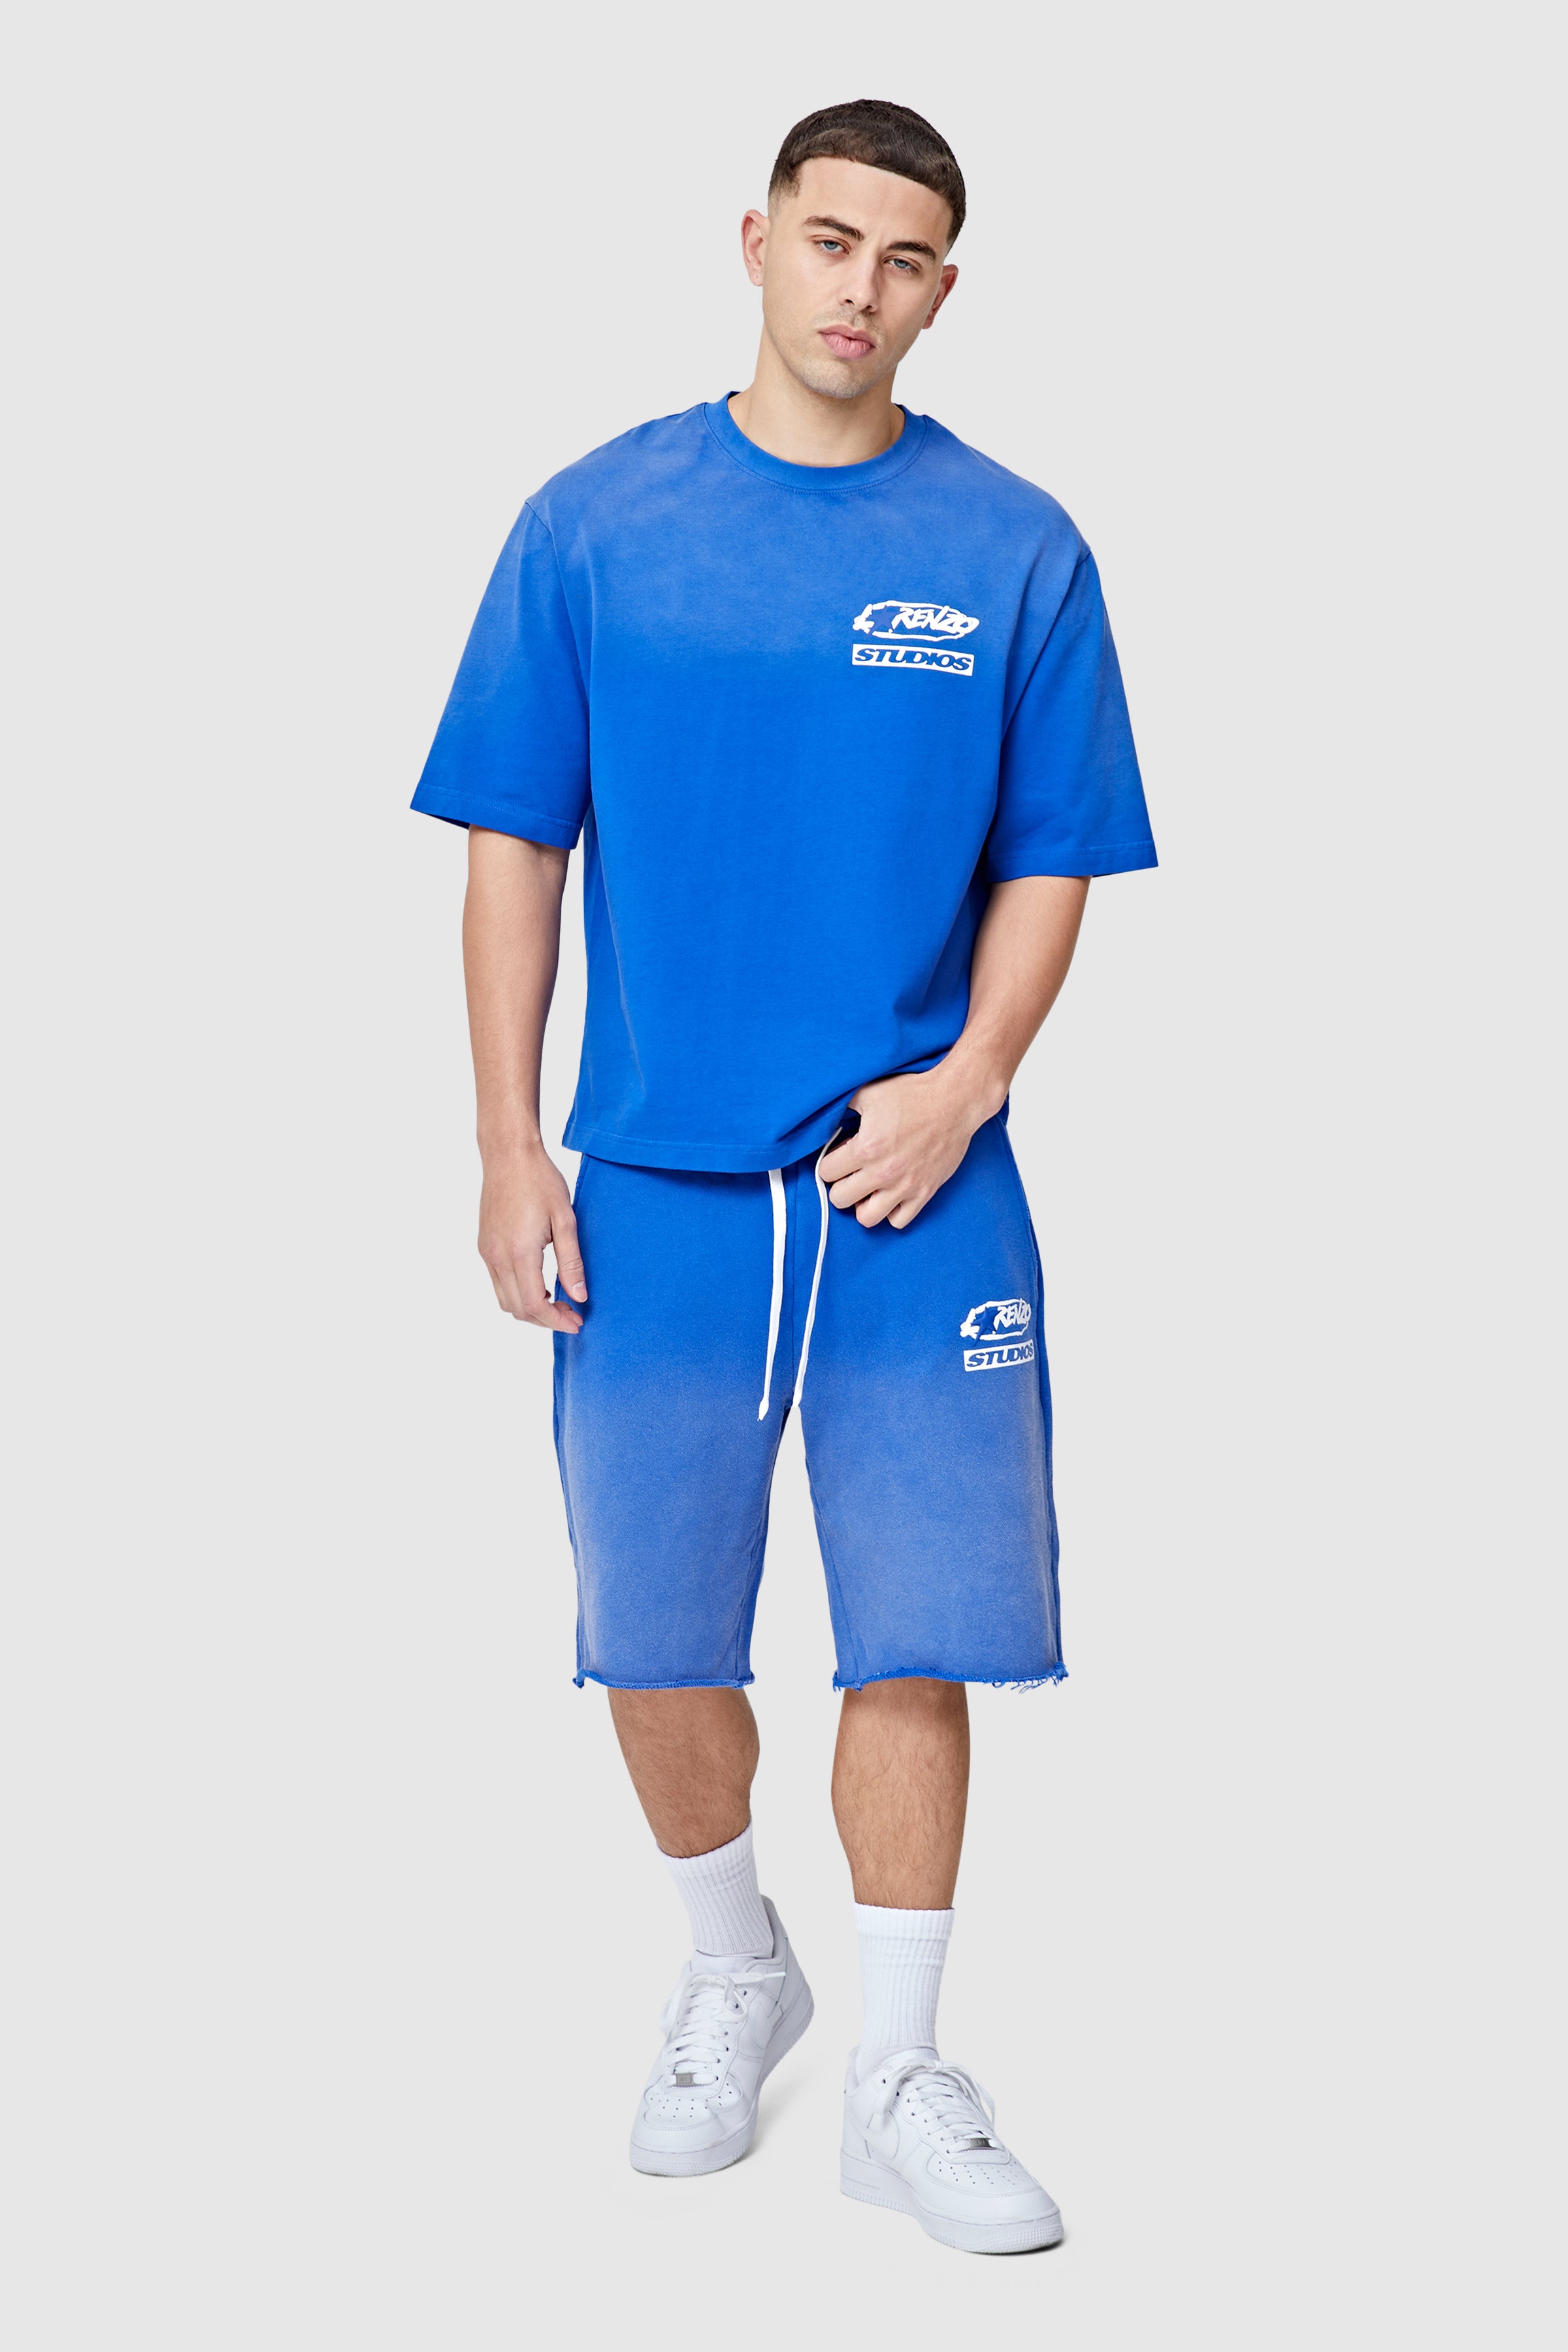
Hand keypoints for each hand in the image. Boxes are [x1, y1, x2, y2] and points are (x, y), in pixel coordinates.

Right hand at [477, 1142, 587, 1329]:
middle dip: (545, 1319)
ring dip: (530, 1309)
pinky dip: (518, 1293)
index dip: (556, 1321)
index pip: (533, 1305)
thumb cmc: (540, 1181)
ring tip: (557, 1302)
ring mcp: (487, 1252)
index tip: (577, 1322)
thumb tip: (579, 1296)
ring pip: (505, 1300)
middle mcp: (497, 1256)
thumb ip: (571, 1262)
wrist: (508, 1155)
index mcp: (519, 1252)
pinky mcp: (484, 1246)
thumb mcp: (565, 1220)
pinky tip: (539, 1284)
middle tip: (572, 1314)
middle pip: (518, 1309)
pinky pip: (498, 1283)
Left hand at [818, 1066, 996, 1230]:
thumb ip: (844, 1107)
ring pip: (867, 1218)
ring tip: (868, 1188)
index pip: (826, 1172)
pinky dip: (891, 1211)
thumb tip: (829, 1120)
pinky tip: (891, 1194)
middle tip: (851, 1173)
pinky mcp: (925, 1192)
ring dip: (862, 1204)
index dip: (830, 1162)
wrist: (954, 1102)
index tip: (839, 1156)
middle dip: (840, 1185)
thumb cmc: (913, 1094)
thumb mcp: (870, 1093)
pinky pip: (899, 1221)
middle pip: (839, 1199)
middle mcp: (883, 1172)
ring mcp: (905, 1186)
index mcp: (866, 1148)